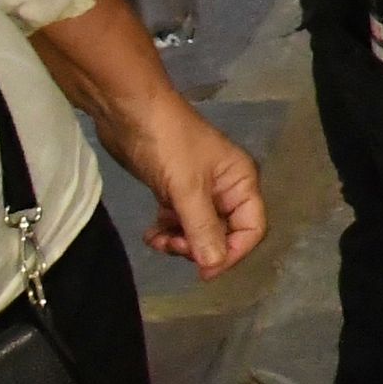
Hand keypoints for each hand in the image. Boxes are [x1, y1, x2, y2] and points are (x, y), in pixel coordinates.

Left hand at [109, 94, 265, 277]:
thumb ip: (202, 228)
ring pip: (201, 230)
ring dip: (181, 242)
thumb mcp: (187, 188)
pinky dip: (168, 232)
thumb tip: (214, 265)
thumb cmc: (168, 145)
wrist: (130, 112)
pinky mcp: (177, 189)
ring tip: (157, 239)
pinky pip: (181, 221)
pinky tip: (151, 233)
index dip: (232, 253)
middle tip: (172, 246)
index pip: (251, 228)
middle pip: (226, 233)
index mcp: (241, 182)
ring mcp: (201, 189)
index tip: (202, 271)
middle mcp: (227, 188)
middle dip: (200, 247)